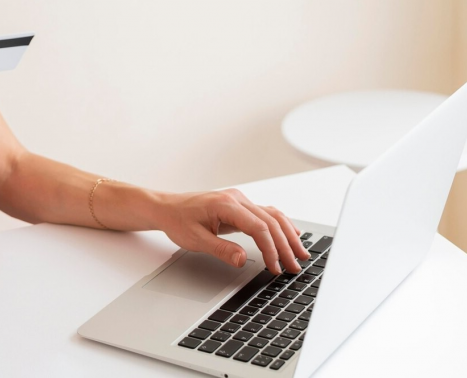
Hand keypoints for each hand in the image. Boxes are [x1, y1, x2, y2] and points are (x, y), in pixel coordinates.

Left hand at [157, 189, 309, 274]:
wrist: (167, 208)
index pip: (259, 227)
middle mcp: (237, 199)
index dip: (271, 249)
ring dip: (288, 234)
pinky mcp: (239, 205)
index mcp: (226, 205)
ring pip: (272, 215)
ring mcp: (239, 200)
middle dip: (285, 245)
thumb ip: (220, 249)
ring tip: (300, 253)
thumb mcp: (195, 239)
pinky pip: (266, 214)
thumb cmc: (178, 220)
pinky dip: (281, 225)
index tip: (275, 267)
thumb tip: (243, 260)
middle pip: (271, 221)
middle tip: (295, 266)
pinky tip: (291, 234)